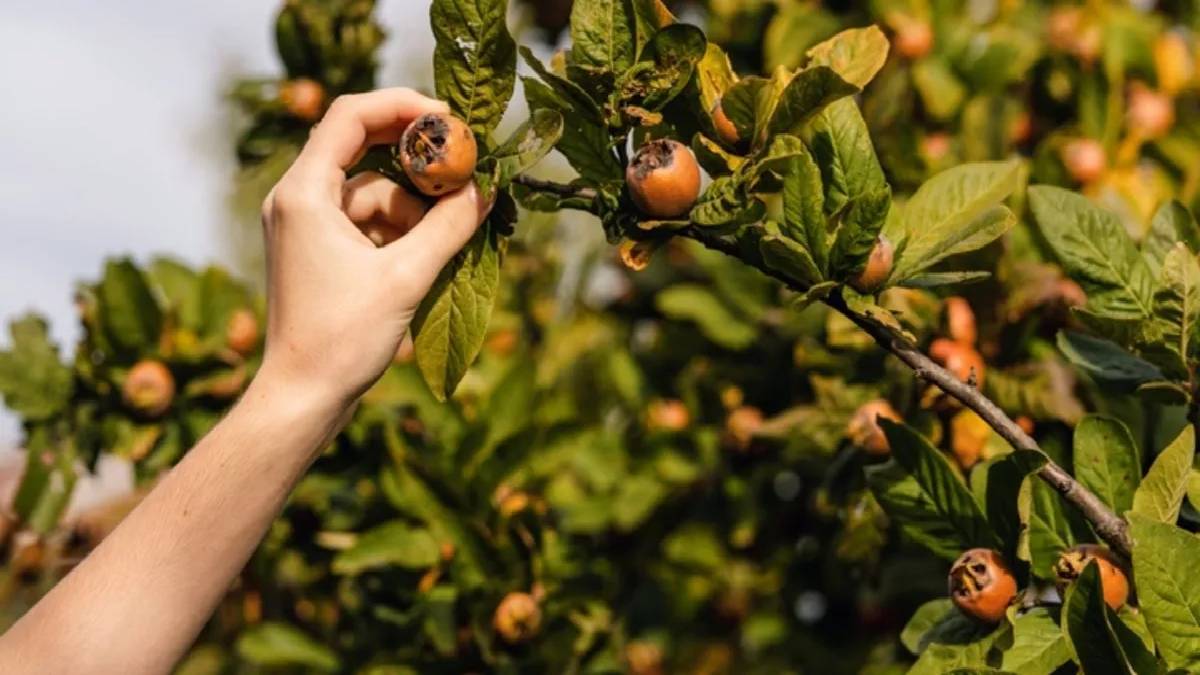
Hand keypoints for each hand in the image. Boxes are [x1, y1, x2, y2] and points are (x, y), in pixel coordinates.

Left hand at [258, 88, 489, 407]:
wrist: (302, 398)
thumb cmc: (341, 339)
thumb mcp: (405, 277)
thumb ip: (449, 226)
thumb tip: (485, 188)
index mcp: (304, 193)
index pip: (350, 116)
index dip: (403, 107)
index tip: (451, 120)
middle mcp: (298, 199)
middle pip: (365, 151)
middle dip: (418, 162)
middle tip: (466, 171)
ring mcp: (308, 225)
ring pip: (375, 192)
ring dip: (416, 208)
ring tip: (453, 235)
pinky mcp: (320, 251)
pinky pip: (369, 221)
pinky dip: (402, 231)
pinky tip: (432, 255)